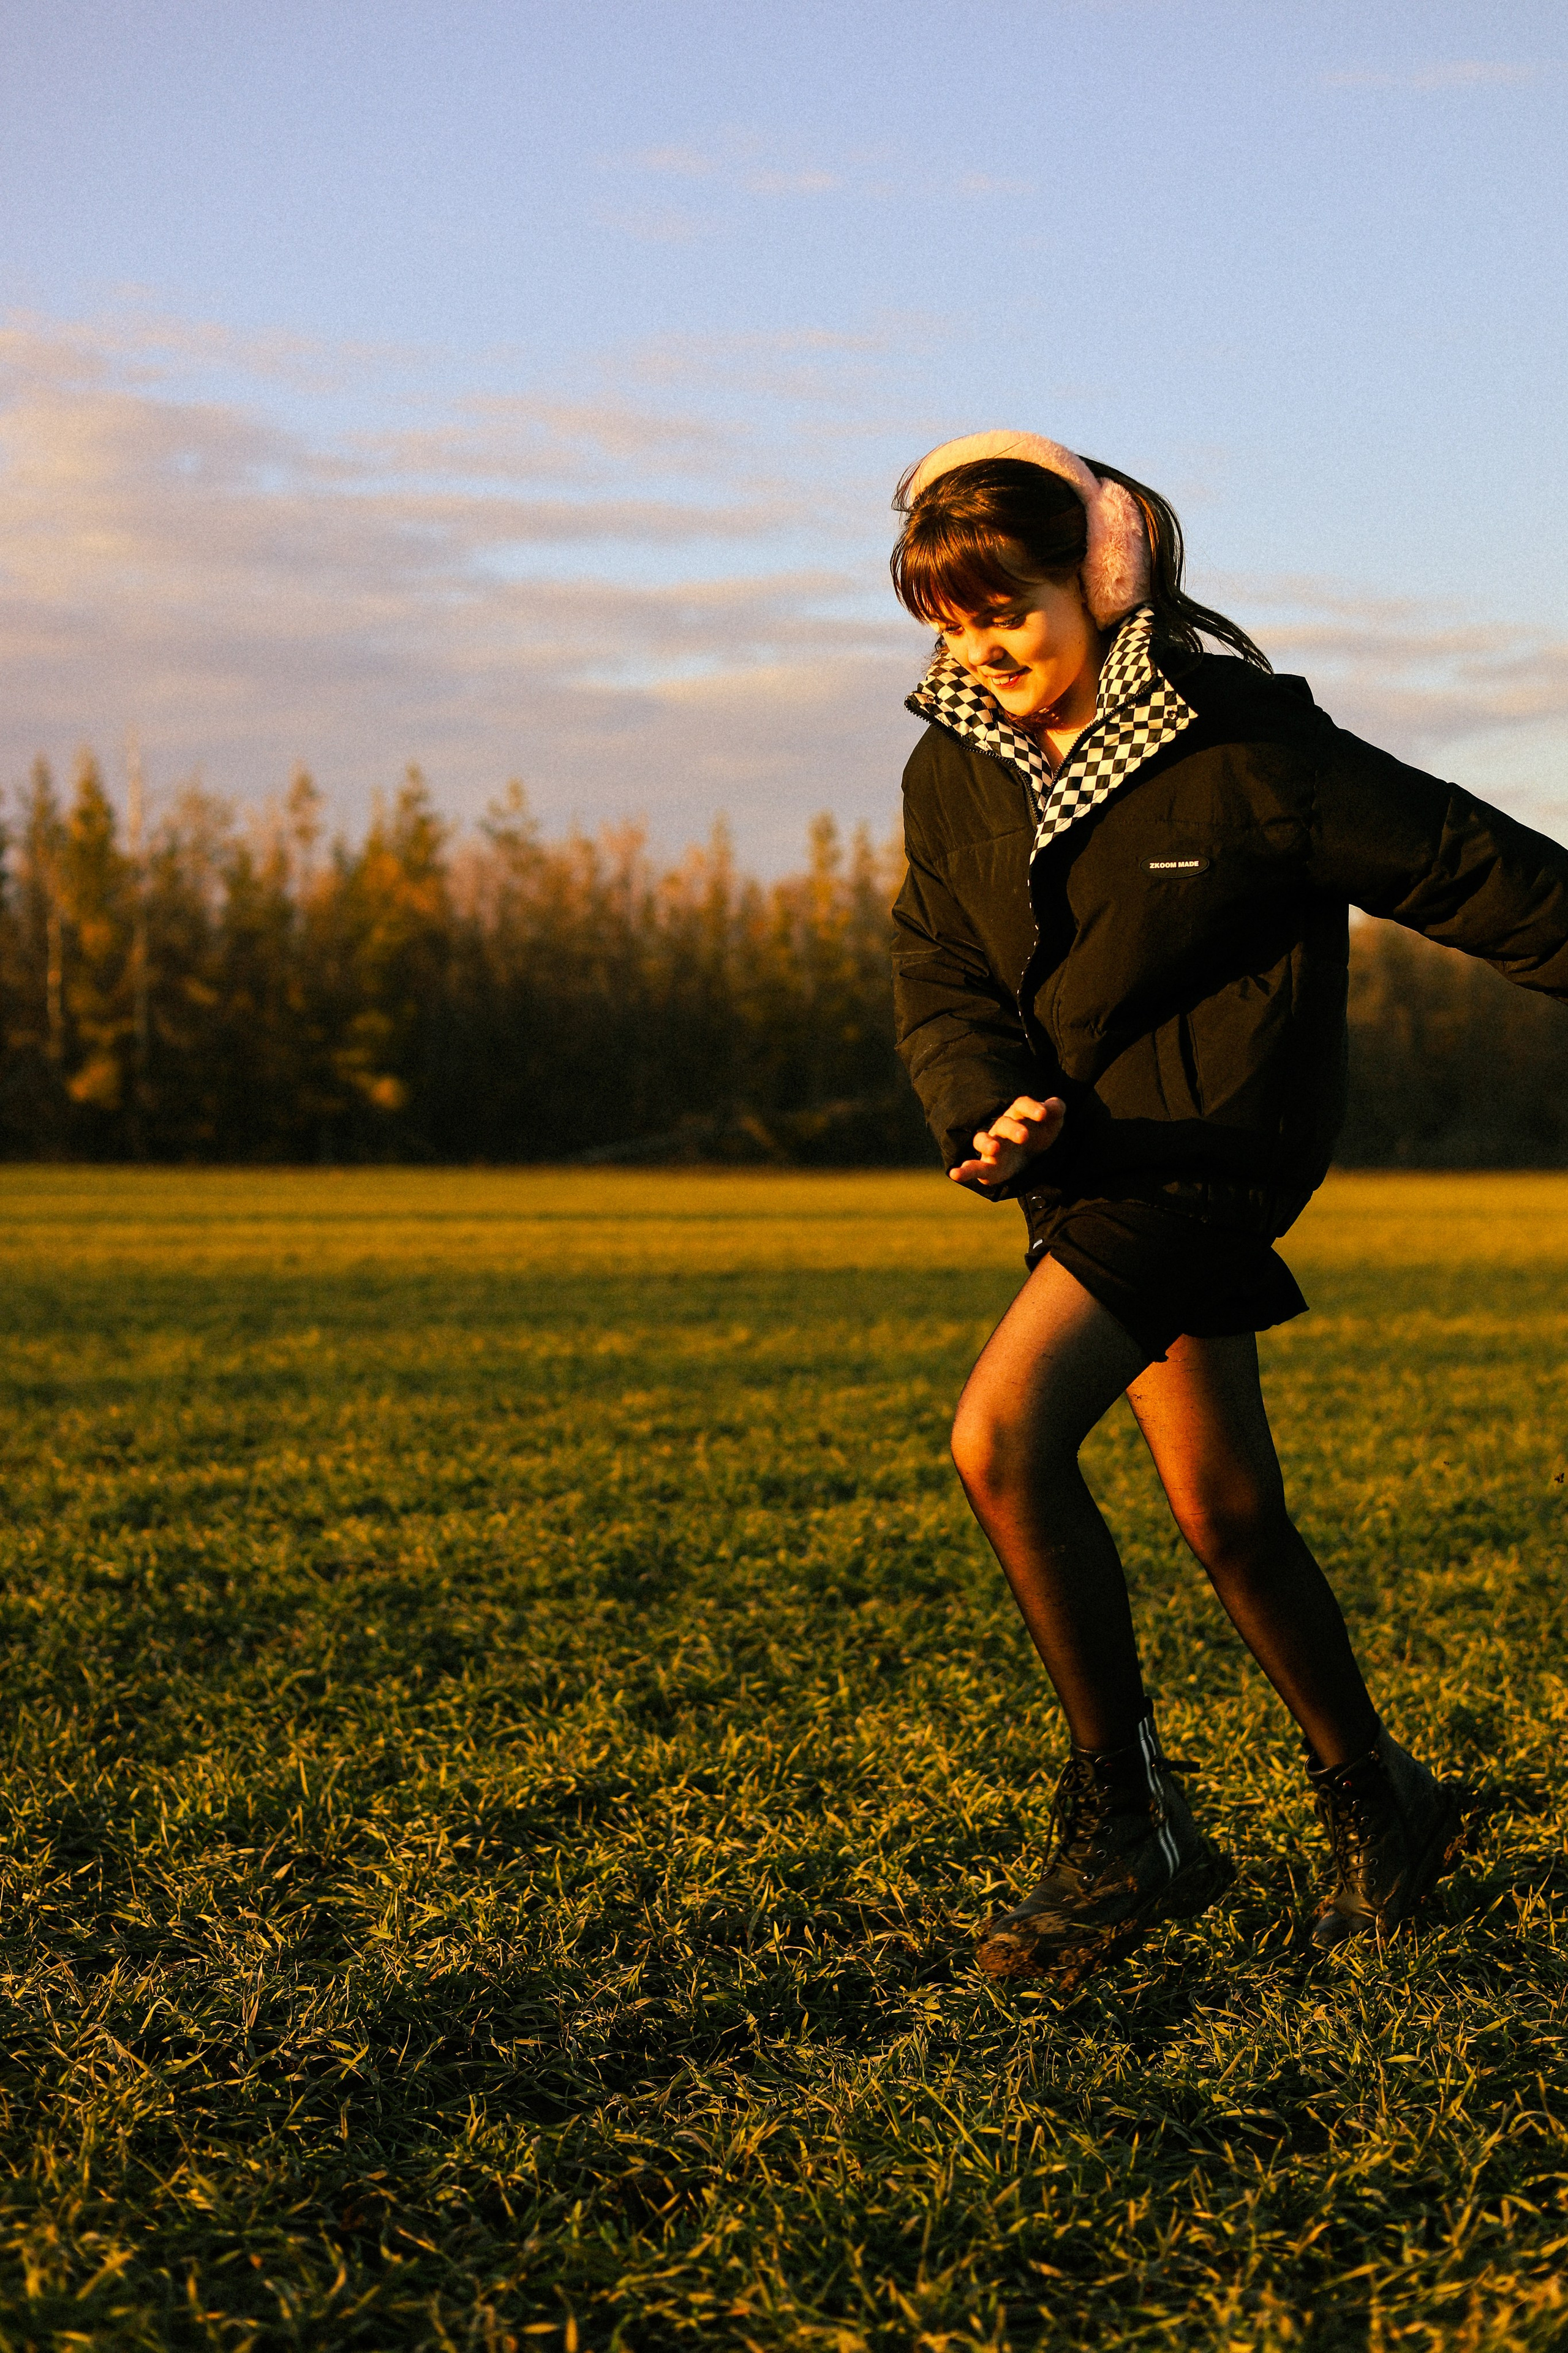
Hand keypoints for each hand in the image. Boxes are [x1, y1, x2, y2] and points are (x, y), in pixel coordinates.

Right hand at [949, 1094, 1066, 1191]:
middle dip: (1012, 1129)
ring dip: (986, 1144)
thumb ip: (1055, 1110)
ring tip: (993, 1149)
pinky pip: (974, 1167)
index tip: (1043, 1114)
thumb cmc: (1039, 1133)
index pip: (1021, 1105)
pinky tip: (954, 1174)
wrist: (1030, 1156)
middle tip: (1025, 1136)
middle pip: (1003, 1124)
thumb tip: (1055, 1106)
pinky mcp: (988, 1168)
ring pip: (982, 1140)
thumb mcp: (1052, 1122)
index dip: (1031, 1108)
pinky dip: (964, 1170)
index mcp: (1018, 1114)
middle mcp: (1001, 1128)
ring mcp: (992, 1147)